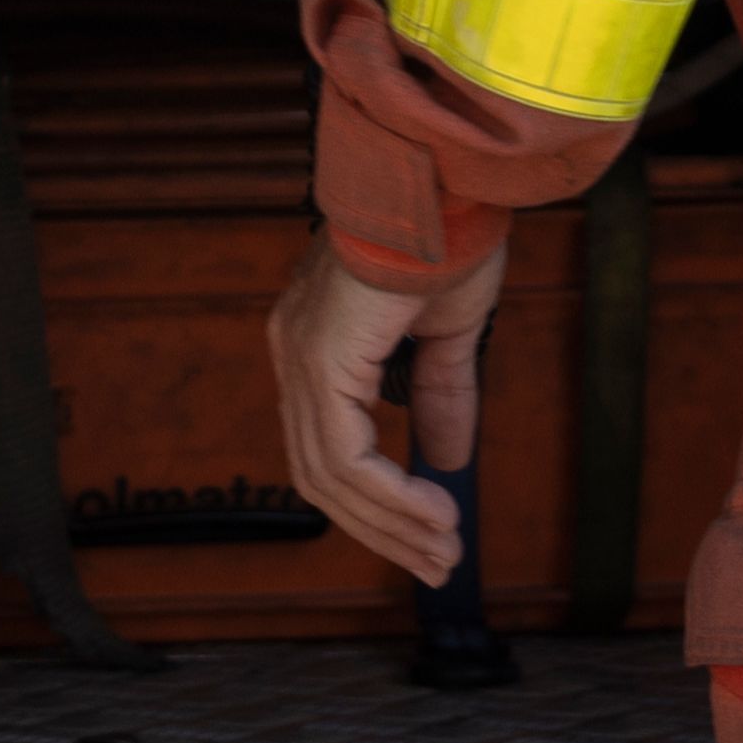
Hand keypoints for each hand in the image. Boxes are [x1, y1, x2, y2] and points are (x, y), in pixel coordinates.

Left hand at [268, 231, 508, 583]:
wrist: (446, 178)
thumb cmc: (447, 232)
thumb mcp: (448, 332)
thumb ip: (441, 396)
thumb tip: (447, 460)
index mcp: (316, 341)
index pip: (328, 447)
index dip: (377, 502)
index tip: (431, 537)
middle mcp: (295, 352)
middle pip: (321, 474)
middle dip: (383, 529)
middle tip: (439, 563)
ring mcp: (301, 357)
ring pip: (330, 475)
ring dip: (392, 523)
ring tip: (445, 549)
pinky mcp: (322, 360)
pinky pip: (349, 456)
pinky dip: (392, 496)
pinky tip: (435, 513)